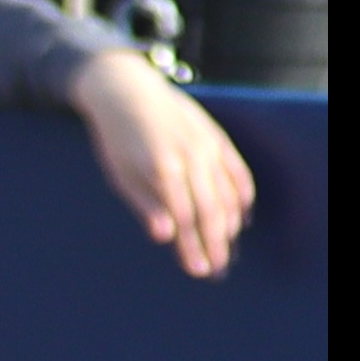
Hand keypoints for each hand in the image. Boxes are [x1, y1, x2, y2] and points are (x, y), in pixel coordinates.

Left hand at [67, 49, 253, 278]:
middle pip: (211, 210)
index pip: (186, 218)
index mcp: (163, 168)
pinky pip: (237, 170)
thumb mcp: (121, 174)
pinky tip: (241, 216)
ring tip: (226, 250)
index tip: (198, 271)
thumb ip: (145, 205)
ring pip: (228, 193)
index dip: (193, 247)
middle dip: (216, 244)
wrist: (128, 90)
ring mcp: (207, 144)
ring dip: (229, 225)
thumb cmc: (117, 139)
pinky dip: (242, 195)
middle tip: (217, 270)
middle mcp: (191, 156)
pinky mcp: (216, 136)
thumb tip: (165, 237)